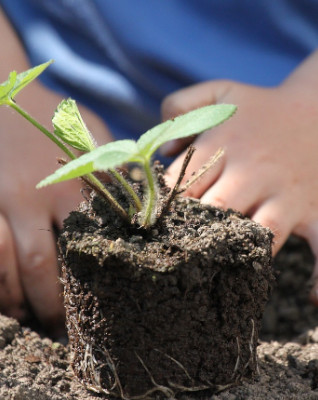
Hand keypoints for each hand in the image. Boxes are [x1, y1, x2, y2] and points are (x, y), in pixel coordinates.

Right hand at [0, 83, 112, 334]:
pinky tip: (2, 296)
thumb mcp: (90, 133)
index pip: (83, 248)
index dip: (88, 285)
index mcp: (68, 186)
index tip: (96, 307)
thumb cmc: (49, 113)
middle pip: (38, 268)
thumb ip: (113, 167)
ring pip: (1, 267)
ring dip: (14, 301)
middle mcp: (29, 198)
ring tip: (28, 320)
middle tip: (60, 330)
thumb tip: (138, 199)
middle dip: (49, 307)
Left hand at [161, 51, 317, 304]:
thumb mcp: (219, 92)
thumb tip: (161, 149)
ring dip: (238, 253)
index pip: (183, 182)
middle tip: (174, 253)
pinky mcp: (314, 210)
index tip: (152, 225)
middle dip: (193, 231)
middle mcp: (255, 170)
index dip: (164, 206)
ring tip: (216, 273)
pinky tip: (311, 300)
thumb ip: (180, 106)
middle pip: (216, 209)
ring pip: (260, 231)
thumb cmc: (261, 107)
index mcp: (227, 143)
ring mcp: (287, 193)